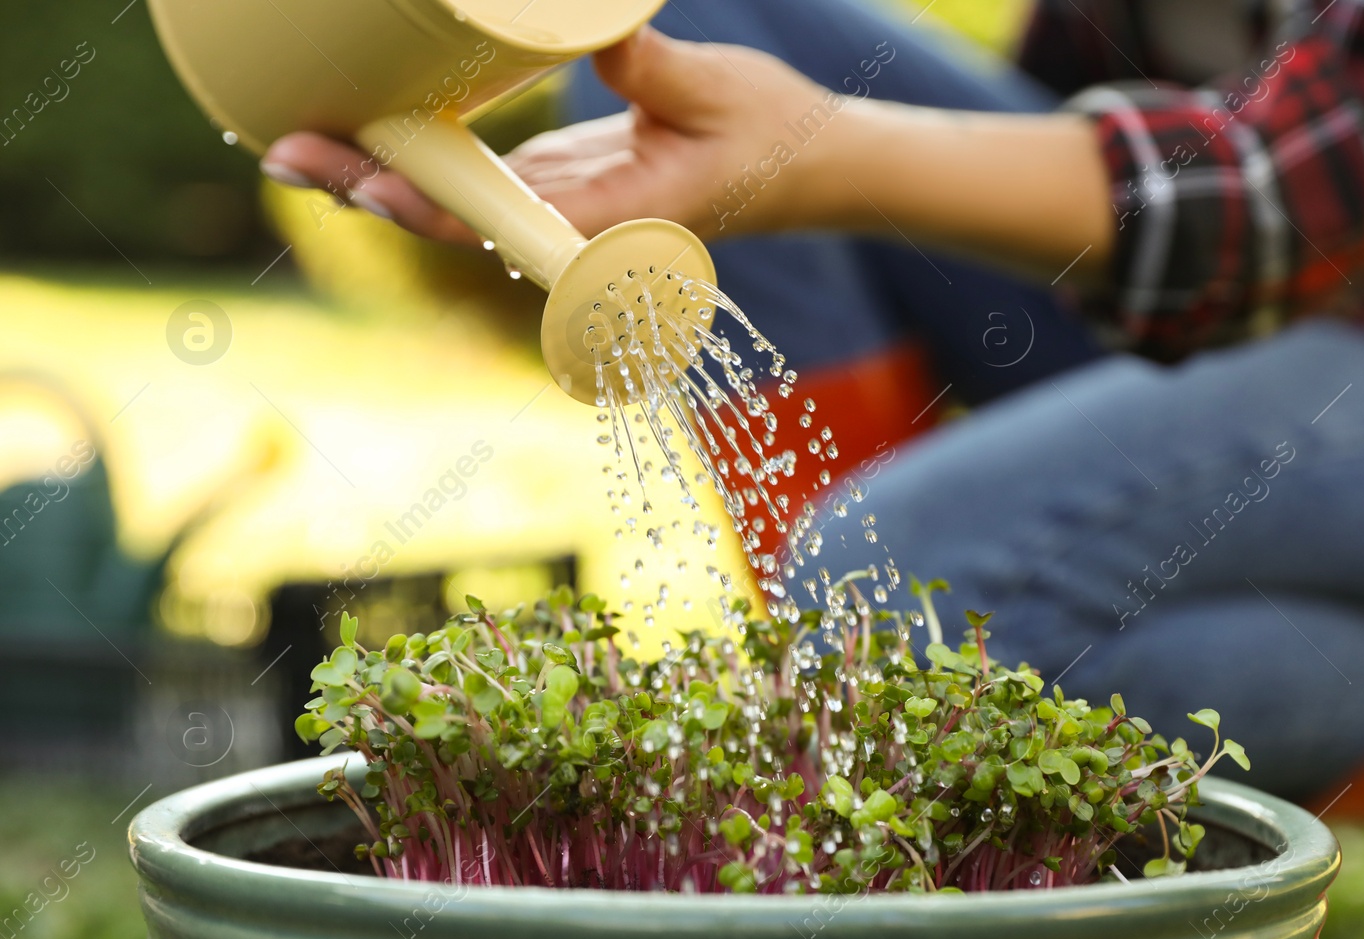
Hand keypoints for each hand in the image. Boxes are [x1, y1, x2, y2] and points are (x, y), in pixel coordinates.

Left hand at [260, 28, 830, 243]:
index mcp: (612, 215)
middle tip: (281, 152)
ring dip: (377, 172)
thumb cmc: (774, 136)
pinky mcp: (560, 176)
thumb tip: (590, 23)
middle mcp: (574, 221)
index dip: (429, 206)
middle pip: (456, 214)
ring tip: (296, 142)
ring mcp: (562, 200)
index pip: (505, 218)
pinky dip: (418, 154)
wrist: (812, 169)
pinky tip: (366, 128)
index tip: (365, 185)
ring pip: (456, 197)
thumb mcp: (715, 91)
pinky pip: (478, 173)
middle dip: (369, 186)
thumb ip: (649, 66)